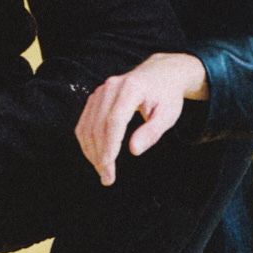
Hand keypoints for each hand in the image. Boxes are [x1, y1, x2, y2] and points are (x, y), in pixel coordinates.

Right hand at [76, 53, 208, 185]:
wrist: (160, 74)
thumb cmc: (166, 96)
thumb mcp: (168, 115)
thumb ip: (152, 132)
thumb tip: (134, 150)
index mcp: (131, 88)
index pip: (114, 120)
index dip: (109, 145)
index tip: (108, 166)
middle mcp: (112, 87)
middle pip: (98, 125)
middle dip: (100, 154)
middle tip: (107, 178)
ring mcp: (101, 91)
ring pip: (87, 125)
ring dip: (91, 151)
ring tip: (102, 171)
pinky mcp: (95, 97)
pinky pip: (84, 122)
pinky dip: (87, 142)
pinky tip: (95, 156)